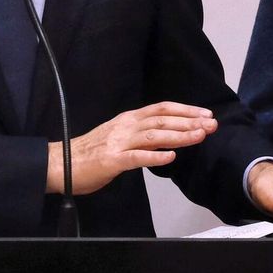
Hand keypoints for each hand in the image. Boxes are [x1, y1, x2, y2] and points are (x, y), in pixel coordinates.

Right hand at [48, 102, 217, 194]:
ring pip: (154, 135)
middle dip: (189, 121)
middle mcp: (125, 126)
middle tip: (212, 125)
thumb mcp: (118, 137)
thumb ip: (140, 135)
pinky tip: (171, 157)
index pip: (161, 109)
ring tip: (199, 137)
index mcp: (128, 119)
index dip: (185, 110)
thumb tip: (165, 135)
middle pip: (162, 119)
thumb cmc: (90, 153)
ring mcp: (119, 142)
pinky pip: (136, 157)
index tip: (205, 114)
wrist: (61, 164)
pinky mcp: (112, 160)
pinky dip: (155, 157)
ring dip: (179, 135)